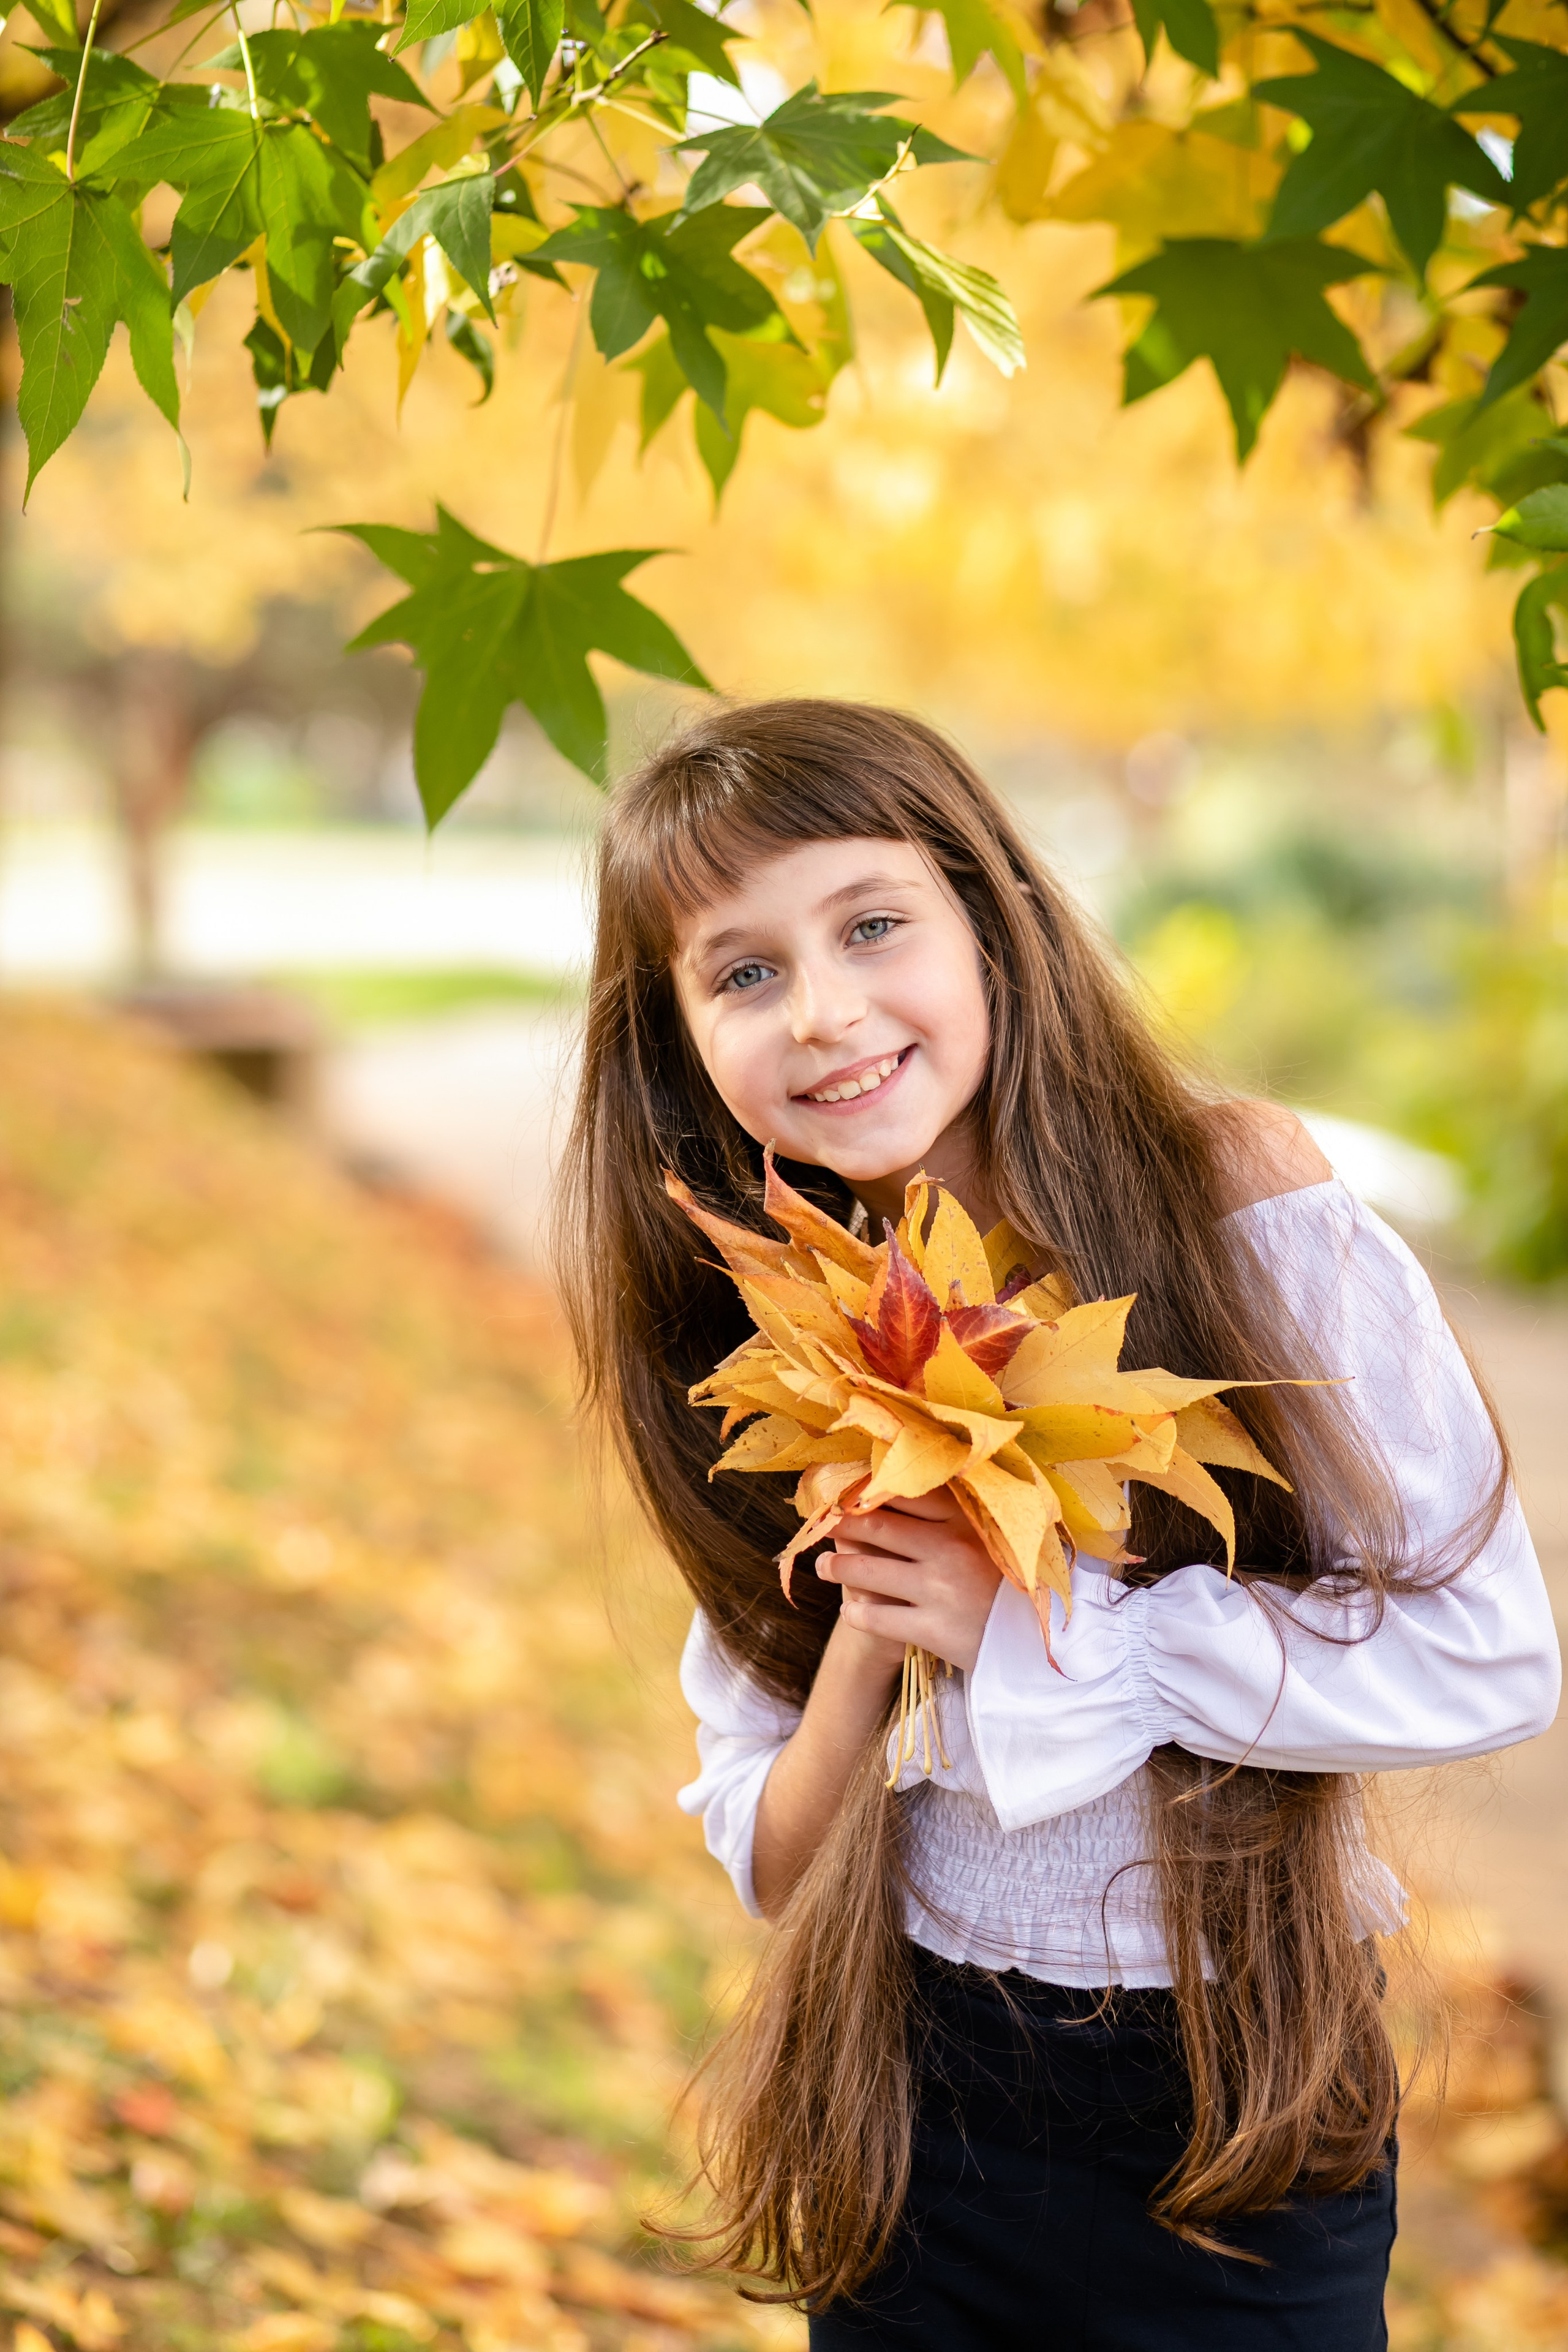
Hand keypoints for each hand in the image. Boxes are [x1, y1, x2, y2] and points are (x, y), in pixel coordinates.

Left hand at [814, 1489, 1002, 1674]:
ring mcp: (940, 1590)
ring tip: (822, 1566)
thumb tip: (910, 1486)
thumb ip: (961, 1511)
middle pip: (877, 1527)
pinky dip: (857, 1613)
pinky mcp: (934, 1629)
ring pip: (868, 1572)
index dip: (867, 1491)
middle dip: (841, 1525)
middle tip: (823, 1524)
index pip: (904, 1493)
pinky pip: (878, 1617)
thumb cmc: (1018, 1581)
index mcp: (967, 1519)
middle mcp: (950, 1548)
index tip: (846, 1492)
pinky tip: (849, 1611)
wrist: (1046, 1640)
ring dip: (837, 1568)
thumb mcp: (998, 1535)